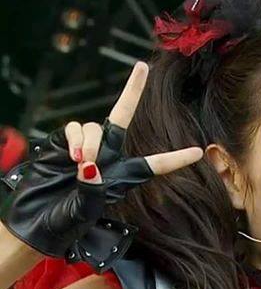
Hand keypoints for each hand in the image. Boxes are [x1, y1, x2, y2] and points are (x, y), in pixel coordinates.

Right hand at [1, 62, 203, 270]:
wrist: (34, 219)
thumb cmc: (65, 222)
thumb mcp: (84, 212)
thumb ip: (92, 190)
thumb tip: (91, 166)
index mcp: (124, 177)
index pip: (155, 165)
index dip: (176, 159)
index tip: (198, 152)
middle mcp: (109, 156)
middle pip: (123, 116)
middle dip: (132, 91)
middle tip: (142, 67)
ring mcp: (87, 147)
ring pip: (95, 127)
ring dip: (90, 143)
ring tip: (81, 164)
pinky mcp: (64, 142)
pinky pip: (75, 128)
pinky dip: (74, 139)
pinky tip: (71, 156)